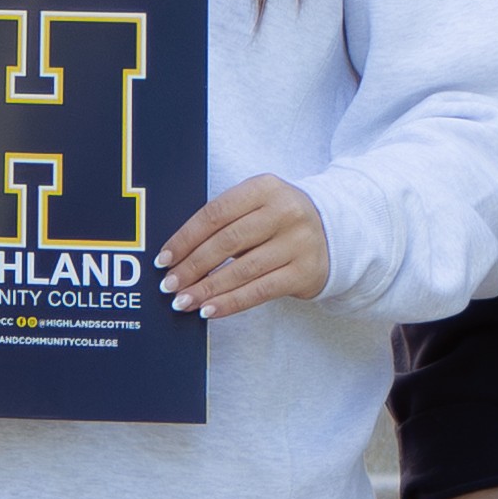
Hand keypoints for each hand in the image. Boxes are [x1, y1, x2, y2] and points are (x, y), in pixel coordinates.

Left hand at [165, 174, 330, 318]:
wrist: (333, 232)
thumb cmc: (278, 220)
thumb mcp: (256, 205)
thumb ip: (224, 222)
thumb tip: (177, 257)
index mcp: (265, 188)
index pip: (215, 213)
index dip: (185, 238)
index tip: (164, 259)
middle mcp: (284, 212)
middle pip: (227, 242)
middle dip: (192, 267)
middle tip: (169, 285)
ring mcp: (298, 243)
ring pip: (242, 270)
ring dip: (207, 289)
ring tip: (183, 301)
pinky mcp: (305, 272)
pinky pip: (260, 291)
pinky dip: (231, 303)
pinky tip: (210, 310)